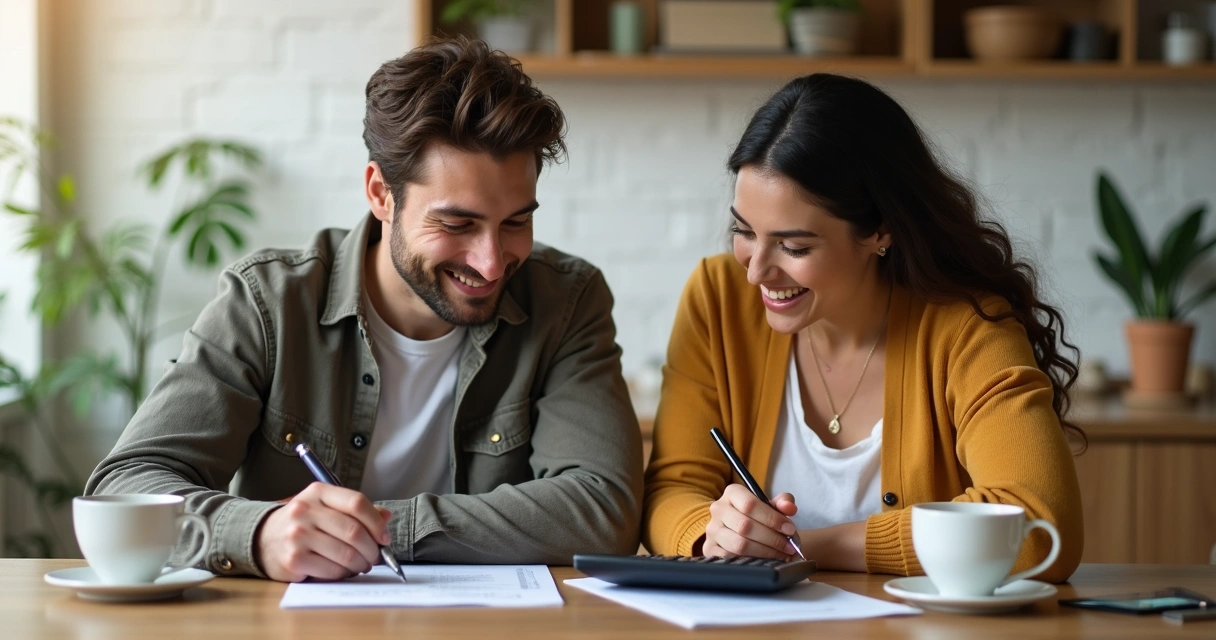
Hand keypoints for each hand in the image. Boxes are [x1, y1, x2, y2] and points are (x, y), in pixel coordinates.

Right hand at [255, 482, 391, 581]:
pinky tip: (343, 571)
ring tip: (362, 565)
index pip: (356, 502)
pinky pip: (332, 570)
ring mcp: (297, 535)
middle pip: (354, 531)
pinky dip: (344, 573)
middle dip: (372, 548)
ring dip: (361, 564)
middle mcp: (305, 510)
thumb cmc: (303, 522)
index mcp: (318, 492)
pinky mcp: (294, 559)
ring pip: (346, 554)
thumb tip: (385, 518)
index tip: (384, 537)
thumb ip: (355, 510)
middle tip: (376, 557)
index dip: (376, 522)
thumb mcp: (325, 506)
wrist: (263, 538)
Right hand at [703, 485, 799, 558]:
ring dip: (764, 552)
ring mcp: (712, 530)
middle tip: (789, 546)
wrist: (742, 530)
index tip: (789, 529)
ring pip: (739, 544)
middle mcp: (718, 509)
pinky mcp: (710, 549)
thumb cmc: (759, 516)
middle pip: (745, 526)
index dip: (772, 518)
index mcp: (732, 493)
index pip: (750, 504)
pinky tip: (765, 561)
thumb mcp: (772, 506)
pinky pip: (731, 558)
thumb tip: (790, 507)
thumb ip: (784, 502)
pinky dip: (752, 561)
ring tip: (781, 554)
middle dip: (772, 538)